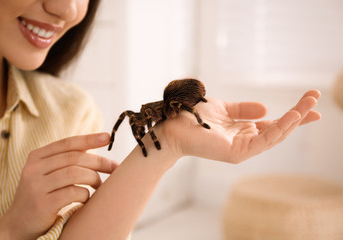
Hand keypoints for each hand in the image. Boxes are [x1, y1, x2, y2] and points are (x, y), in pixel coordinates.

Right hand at [3, 133, 116, 239]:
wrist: (17, 226)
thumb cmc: (42, 197)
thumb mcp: (48, 174)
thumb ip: (67, 161)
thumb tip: (99, 148)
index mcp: (36, 157)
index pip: (67, 143)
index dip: (89, 139)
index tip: (107, 136)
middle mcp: (34, 168)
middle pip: (75, 158)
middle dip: (99, 161)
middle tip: (113, 168)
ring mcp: (36, 186)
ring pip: (75, 173)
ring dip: (94, 178)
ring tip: (99, 185)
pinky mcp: (42, 204)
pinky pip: (73, 193)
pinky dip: (85, 194)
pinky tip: (86, 198)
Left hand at [163, 90, 320, 162]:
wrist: (172, 124)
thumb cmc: (193, 117)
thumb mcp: (224, 108)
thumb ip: (243, 109)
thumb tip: (266, 109)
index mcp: (243, 131)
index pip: (274, 124)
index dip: (293, 115)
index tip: (311, 101)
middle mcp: (245, 141)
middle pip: (279, 130)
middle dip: (299, 115)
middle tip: (316, 98)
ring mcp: (242, 149)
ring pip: (275, 136)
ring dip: (294, 121)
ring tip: (310, 105)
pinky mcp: (237, 153)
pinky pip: (263, 141)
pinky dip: (279, 129)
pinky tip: (292, 116)